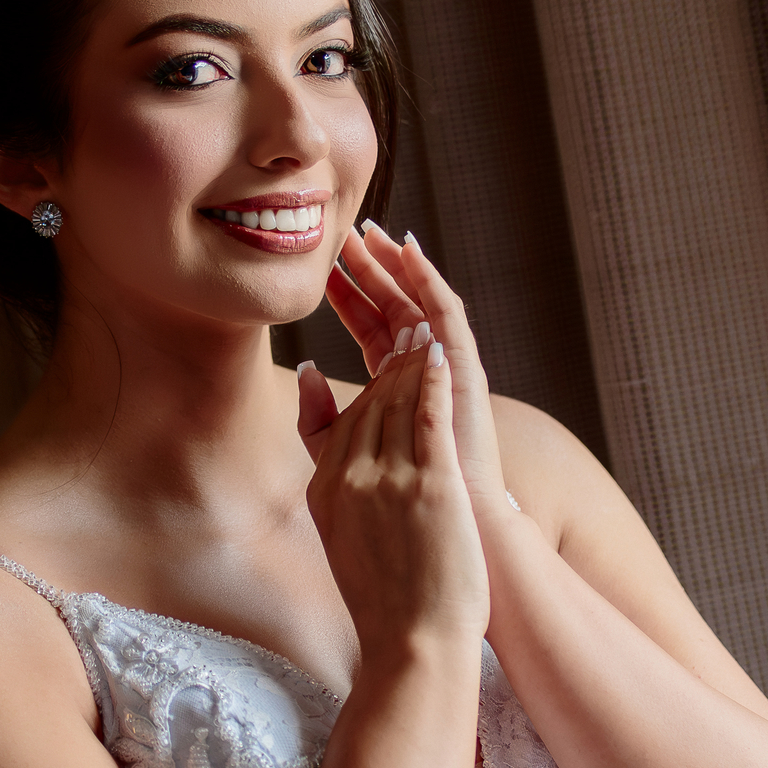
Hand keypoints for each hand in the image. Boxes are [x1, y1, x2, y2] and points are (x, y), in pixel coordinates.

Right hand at [296, 339, 489, 657]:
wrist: (412, 646)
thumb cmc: (386, 599)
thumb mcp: (340, 535)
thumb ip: (328, 472)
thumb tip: (317, 413)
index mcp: (327, 489)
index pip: (347, 415)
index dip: (370, 378)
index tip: (385, 347)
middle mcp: (352, 478)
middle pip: (371, 400)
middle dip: (389, 356)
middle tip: (404, 317)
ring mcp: (389, 480)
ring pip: (400, 400)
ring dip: (413, 357)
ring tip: (425, 326)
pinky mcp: (429, 485)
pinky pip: (429, 415)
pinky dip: (434, 379)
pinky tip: (442, 352)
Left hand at [327, 227, 513, 534]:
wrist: (451, 535)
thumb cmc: (402, 511)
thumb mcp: (346, 456)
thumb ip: (322, 419)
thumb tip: (304, 369)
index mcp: (401, 392)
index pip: (373, 332)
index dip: (350, 300)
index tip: (324, 270)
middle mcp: (425, 377)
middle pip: (396, 310)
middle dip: (371, 272)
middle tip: (347, 232)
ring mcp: (447, 371)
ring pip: (420, 304)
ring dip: (398, 267)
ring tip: (375, 233)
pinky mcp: (464, 372)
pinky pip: (447, 315)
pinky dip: (428, 281)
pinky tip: (411, 252)